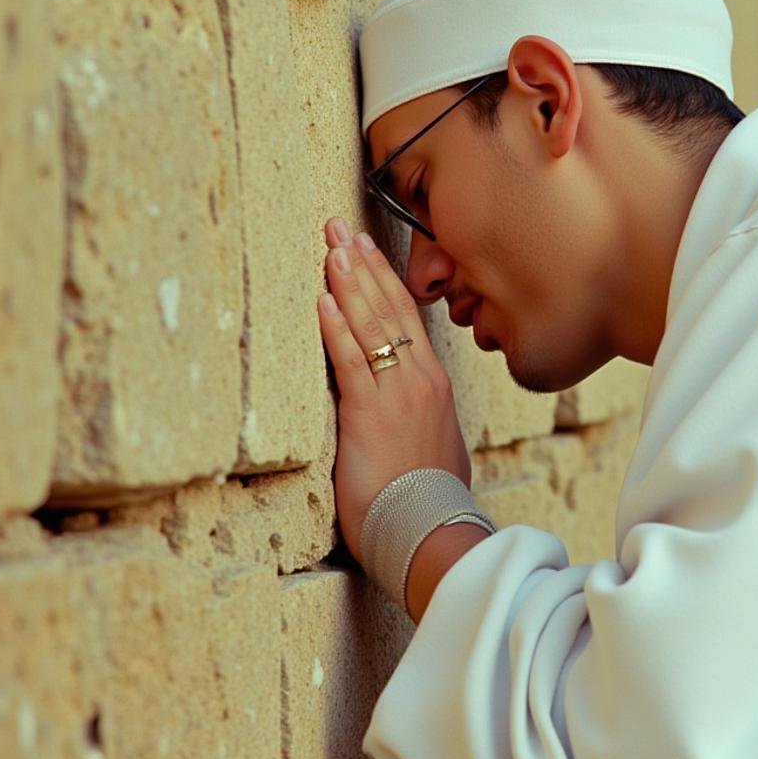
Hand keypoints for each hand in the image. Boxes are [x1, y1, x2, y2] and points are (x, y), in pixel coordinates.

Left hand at [317, 217, 471, 566]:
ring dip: (347, 283)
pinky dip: (336, 327)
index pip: (406, 318)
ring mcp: (398, 393)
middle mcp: (420, 379)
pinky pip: (352, 361)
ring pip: (372, 325)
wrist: (431, 529)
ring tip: (329, 248)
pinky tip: (323, 299)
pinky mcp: (370, 414)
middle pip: (388, 309)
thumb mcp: (433, 445)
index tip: (367, 249)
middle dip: (361, 265)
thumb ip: (417, 417)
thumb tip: (403, 410)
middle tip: (338, 229)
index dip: (383, 280)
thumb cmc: (429, 497)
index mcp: (434, 384)